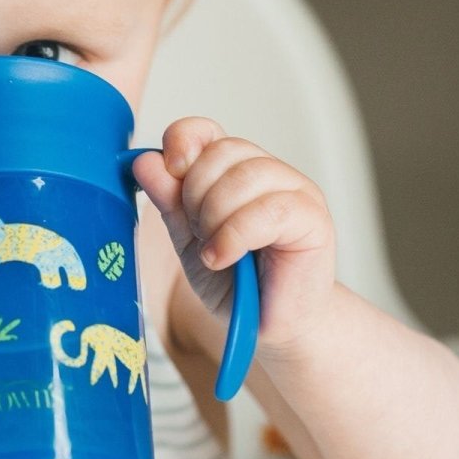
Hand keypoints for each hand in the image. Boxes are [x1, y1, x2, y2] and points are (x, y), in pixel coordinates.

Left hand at [132, 118, 337, 354]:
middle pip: (222, 150)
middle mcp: (267, 172)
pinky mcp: (314, 219)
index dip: (182, 141)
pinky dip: (235, 235)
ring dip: (216, 217)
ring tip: (213, 251)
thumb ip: (168, 201)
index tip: (170, 170)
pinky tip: (224, 258)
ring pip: (246, 175)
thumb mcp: (186, 240)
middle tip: (199, 233)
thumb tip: (144, 162)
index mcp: (233, 171)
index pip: (204, 130)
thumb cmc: (232, 284)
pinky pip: (269, 209)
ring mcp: (295, 191)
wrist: (266, 329)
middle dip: (196, 194)